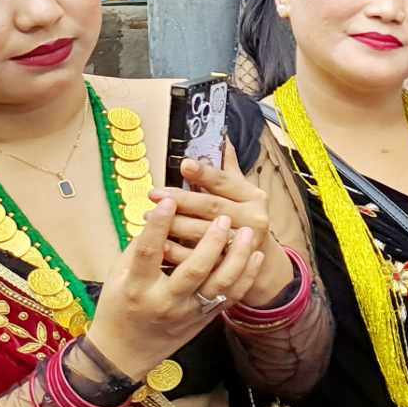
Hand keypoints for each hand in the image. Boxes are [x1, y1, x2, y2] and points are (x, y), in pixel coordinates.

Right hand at [86, 197, 265, 378]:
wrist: (125, 351)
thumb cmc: (120, 305)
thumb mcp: (118, 276)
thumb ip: (139, 248)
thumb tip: (164, 215)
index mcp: (137, 287)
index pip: (148, 253)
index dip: (159, 226)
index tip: (170, 200)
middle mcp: (165, 300)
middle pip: (193, 270)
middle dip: (211, 242)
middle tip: (222, 216)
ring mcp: (189, 311)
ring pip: (220, 284)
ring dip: (238, 256)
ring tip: (248, 232)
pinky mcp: (205, 318)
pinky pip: (232, 296)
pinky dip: (247, 275)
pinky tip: (256, 254)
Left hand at [154, 140, 291, 306]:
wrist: (259, 263)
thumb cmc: (243, 220)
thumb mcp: (242, 194)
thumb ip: (228, 170)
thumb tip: (222, 139)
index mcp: (254, 197)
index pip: (227, 181)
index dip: (205, 173)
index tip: (183, 165)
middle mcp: (253, 219)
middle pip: (212, 207)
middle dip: (181, 200)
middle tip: (154, 194)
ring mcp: (242, 245)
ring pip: (204, 233)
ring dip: (174, 225)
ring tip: (148, 217)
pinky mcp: (229, 267)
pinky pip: (199, 259)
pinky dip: (177, 252)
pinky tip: (158, 244)